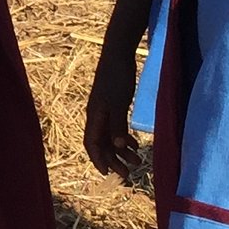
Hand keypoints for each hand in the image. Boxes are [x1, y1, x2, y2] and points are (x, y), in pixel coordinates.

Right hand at [85, 50, 141, 176]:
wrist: (117, 55)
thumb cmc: (117, 77)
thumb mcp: (119, 102)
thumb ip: (117, 125)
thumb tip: (118, 147)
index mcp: (95, 116)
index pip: (92, 144)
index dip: (98, 159)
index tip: (108, 173)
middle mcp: (97, 117)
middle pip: (102, 144)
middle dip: (113, 160)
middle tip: (127, 174)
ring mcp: (105, 111)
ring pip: (110, 138)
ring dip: (122, 152)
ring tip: (137, 162)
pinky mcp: (113, 106)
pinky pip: (116, 129)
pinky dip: (125, 139)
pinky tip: (135, 145)